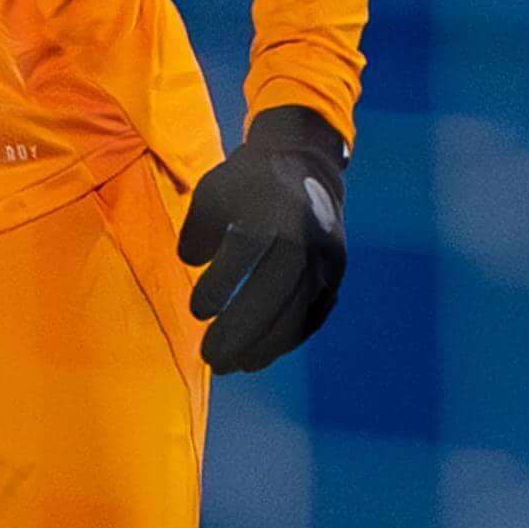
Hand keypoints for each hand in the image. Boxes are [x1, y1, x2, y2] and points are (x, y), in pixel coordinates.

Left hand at [178, 108, 349, 374]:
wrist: (306, 163)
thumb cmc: (248, 182)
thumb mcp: (213, 192)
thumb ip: (199, 229)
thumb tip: (192, 263)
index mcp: (271, 207)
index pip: (246, 248)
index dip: (221, 284)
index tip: (197, 311)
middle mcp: (303, 233)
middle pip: (275, 288)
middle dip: (241, 329)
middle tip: (211, 357)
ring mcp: (324, 256)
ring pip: (298, 309)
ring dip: (264, 344)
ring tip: (232, 364)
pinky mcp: (336, 273)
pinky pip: (314, 314)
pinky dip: (287, 339)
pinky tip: (260, 354)